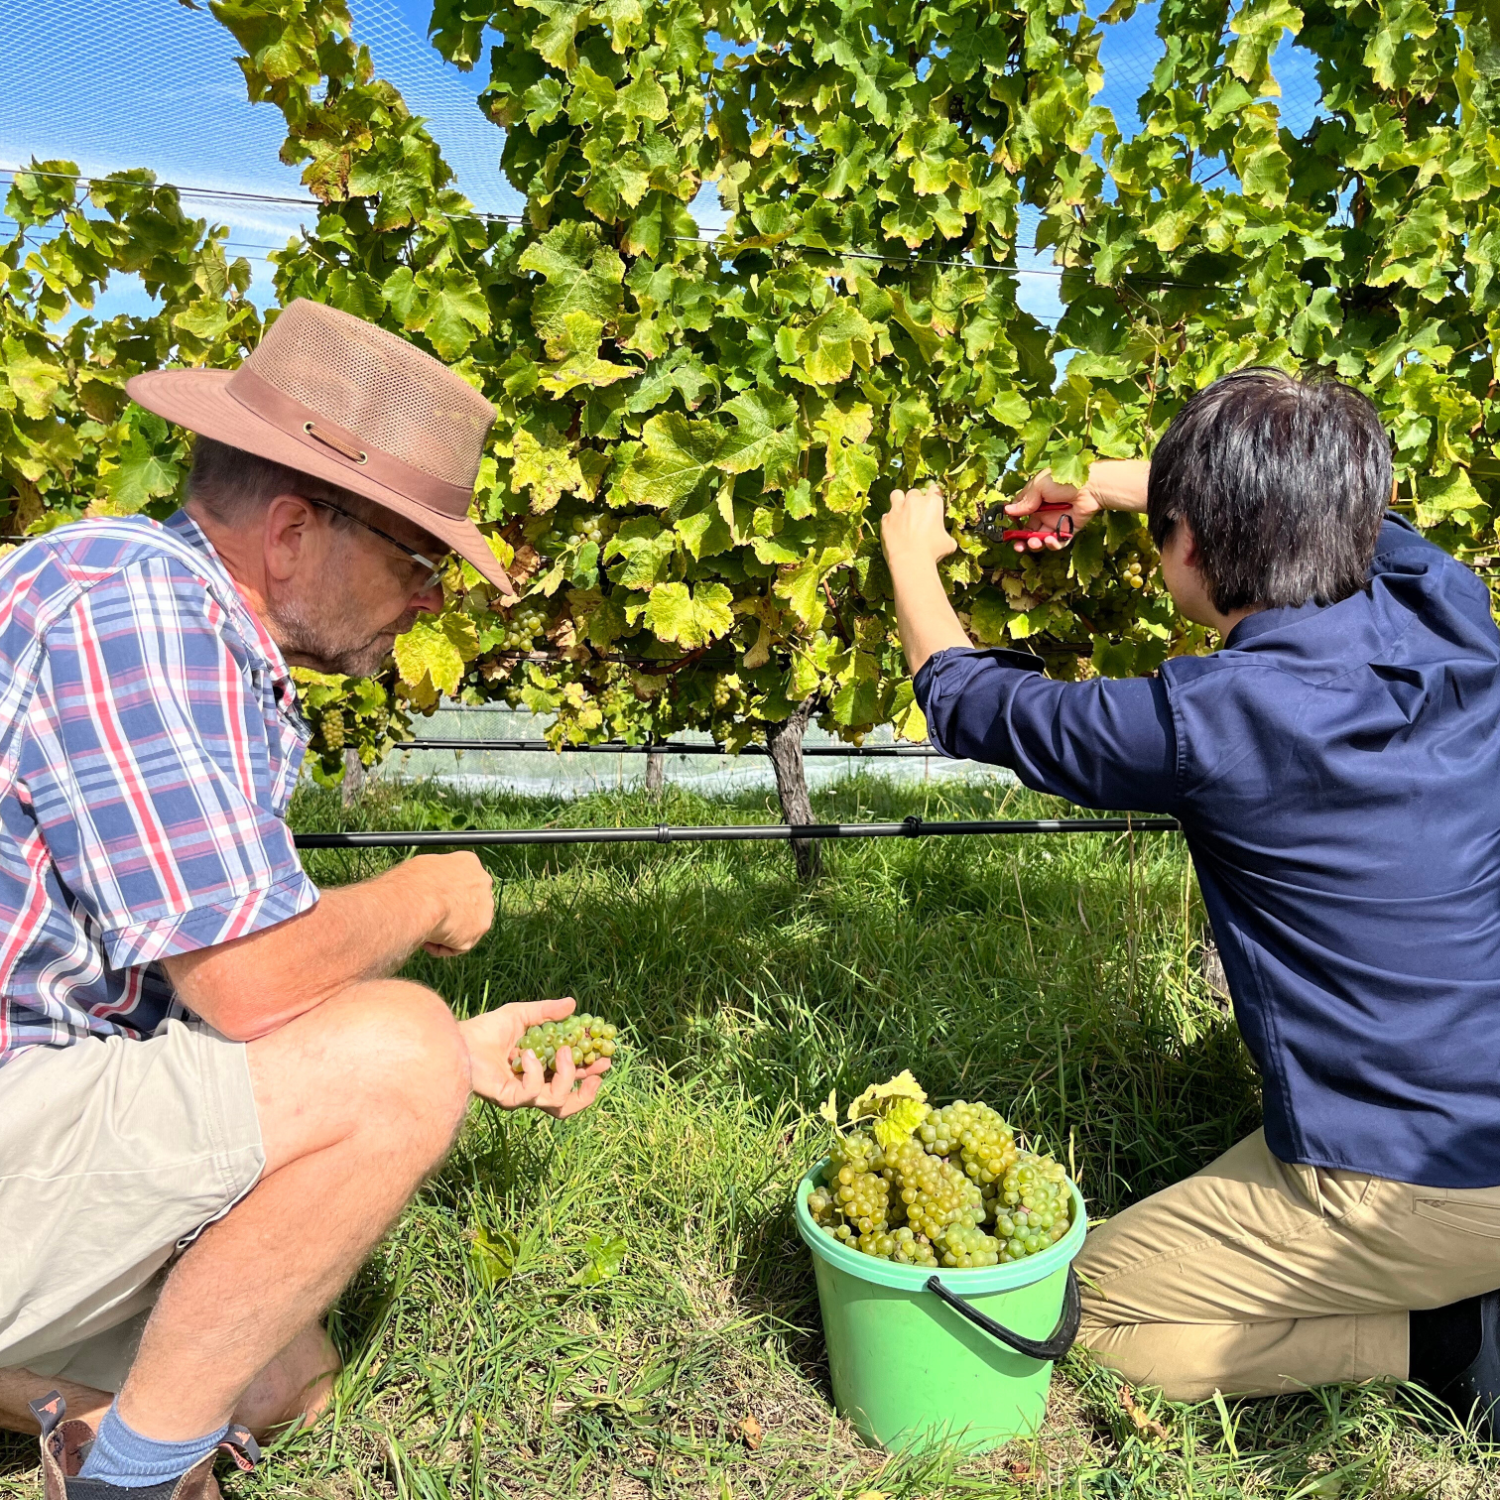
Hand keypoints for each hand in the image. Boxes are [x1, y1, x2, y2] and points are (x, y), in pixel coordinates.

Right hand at [410, 851, 494, 956]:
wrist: (421, 902)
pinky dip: (442, 946)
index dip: (442, 893)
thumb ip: (432, 877)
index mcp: (468, 862)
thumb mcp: (420, 869)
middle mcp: (482, 882)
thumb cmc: (412, 883)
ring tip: (423, 930)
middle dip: (448, 912)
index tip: (427, 901)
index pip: (460, 879)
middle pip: (466, 901)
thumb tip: (424, 885)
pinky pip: (458, 943)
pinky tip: (427, 941)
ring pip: (463, 923)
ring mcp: (485, 906)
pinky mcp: (480, 929)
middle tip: (426, 918)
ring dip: (444, 930)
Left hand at [458, 998, 609, 1117]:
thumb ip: (547, 1012)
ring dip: (566, 1076)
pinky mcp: (509, 1099)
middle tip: (598, 1071)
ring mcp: (521, 1096)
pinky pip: (532, 1092)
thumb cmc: (486, 1029)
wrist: (460, 1039)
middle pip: (566, 1105)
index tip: (605, 1058)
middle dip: (587, 1091)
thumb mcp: (522, 1015)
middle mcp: (531, 1089)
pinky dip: (535, 1072)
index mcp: (538, 1072)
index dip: (589, 1073)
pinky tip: (527, 1054)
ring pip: (556, 1102)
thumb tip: (573, 1004)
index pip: (569, 1080)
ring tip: (564, 1051)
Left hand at [882, 483, 957, 573]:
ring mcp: (898, 509)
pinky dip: (890, 519)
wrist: (910, 561)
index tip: (933, 503)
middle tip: (917, 513)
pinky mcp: (886, 519)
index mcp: (932, 503)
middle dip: (916, 501)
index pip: (935, 490)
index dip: (934, 495)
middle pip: (915, 493)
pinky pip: (887, 514)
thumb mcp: (948, 544)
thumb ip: (947, 536)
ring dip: (900, 500)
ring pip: (897, 494)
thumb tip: (947, 540)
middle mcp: (914, 502)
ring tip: (901, 510)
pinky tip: (894, 528)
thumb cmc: (932, 552)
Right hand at [1003, 459, 1150, 552]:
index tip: (1007, 530)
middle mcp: (1043, 512)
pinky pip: (1058, 542)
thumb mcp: (1039, 487)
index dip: (1013, 522)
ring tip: (1034, 543)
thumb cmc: (1063, 480)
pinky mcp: (1068, 530)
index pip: (1019, 514)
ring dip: (1035, 544)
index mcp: (1035, 500)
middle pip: (1028, 531)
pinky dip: (1052, 545)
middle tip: (1017, 547)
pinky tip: (1049, 540)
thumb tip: (1008, 511)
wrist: (1090, 486)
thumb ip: (1025, 501)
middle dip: (1021, 541)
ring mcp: (1055, 522)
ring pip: (1041, 539)